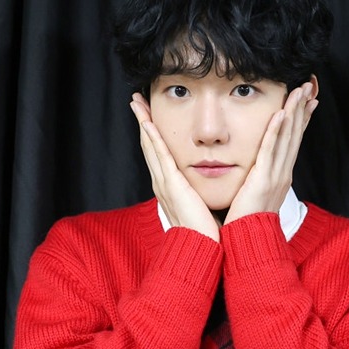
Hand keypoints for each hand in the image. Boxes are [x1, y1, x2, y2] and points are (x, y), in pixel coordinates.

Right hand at [130, 93, 219, 241]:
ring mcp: (164, 182)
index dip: (152, 133)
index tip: (149, 115)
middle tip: (136, 100)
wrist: (202, 247)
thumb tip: (212, 183)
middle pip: (149, 145)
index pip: (159, 153)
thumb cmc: (205, 230)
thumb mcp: (202, 204)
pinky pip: (159, 154)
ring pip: (150, 145)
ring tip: (136, 102)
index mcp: (170, 186)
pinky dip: (152, 136)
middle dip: (143, 121)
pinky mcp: (170, 183)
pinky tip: (148, 121)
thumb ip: (202, 191)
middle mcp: (162, 182)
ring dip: (143, 122)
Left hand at [224, 81, 318, 224]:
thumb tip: (254, 172)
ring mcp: (275, 176)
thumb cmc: (247, 222)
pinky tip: (281, 114)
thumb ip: (256, 179)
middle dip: (302, 109)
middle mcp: (282, 173)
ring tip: (299, 91)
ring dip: (294, 113)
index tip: (307, 101)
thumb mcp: (255, 195)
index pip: (293, 142)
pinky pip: (271, 150)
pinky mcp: (263, 179)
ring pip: (287, 138)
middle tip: (308, 87)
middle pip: (295, 135)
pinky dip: (277, 131)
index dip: (301, 120)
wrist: (248, 243)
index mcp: (280, 176)